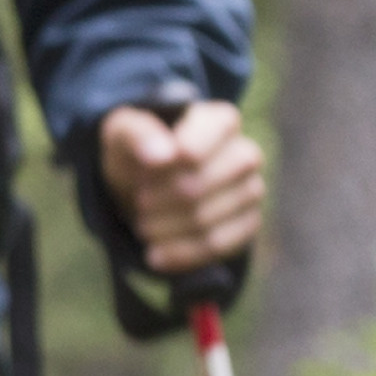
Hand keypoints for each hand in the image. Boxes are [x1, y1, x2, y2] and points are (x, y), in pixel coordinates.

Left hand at [98, 96, 269, 278]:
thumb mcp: (123, 132)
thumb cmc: (138, 150)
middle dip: (159, 201)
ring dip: (164, 229)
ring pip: (206, 221)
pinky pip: (219, 247)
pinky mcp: (249, 223)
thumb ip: (138, 134)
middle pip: (198, 188)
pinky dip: (180, 255)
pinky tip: (155, 254)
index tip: (144, 173)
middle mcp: (245, 153)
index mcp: (219, 120)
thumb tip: (163, 154)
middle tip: (139, 202)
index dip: (169, 164)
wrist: (147, 183)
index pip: (200, 147)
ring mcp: (252, 189)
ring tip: (143, 225)